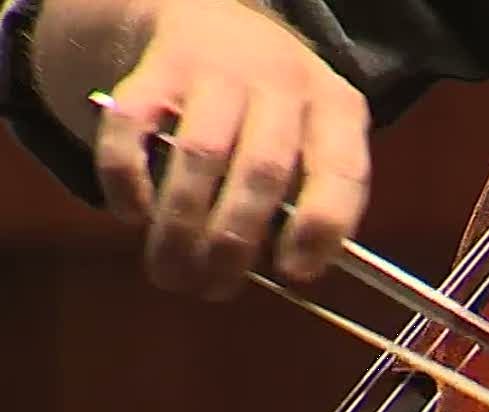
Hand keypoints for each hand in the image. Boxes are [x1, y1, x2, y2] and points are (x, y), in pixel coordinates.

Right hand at [94, 0, 370, 298]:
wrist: (219, 24)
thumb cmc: (276, 112)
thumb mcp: (315, 140)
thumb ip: (311, 199)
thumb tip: (284, 272)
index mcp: (336, 108)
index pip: (341, 171)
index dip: (318, 229)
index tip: (293, 274)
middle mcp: (283, 82)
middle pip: (264, 170)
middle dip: (234, 243)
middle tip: (214, 288)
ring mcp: (219, 71)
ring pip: (200, 156)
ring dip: (181, 227)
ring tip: (172, 272)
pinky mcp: (157, 67)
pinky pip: (133, 128)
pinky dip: (128, 181)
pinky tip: (132, 216)